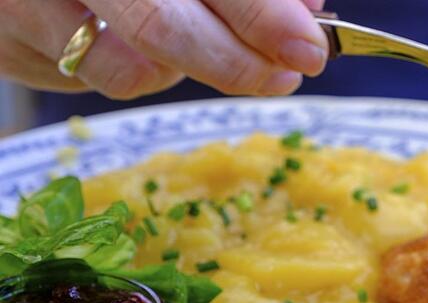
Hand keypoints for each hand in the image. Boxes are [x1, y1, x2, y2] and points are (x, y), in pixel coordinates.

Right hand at [0, 0, 327, 98]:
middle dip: (237, 63)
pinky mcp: (5, 40)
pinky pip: (88, 80)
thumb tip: (306, 9)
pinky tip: (130, 42)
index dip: (264, 14)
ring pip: (127, 70)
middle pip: (163, 26)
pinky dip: (131, 71)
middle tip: (282, 77)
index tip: (309, 47)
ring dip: (181, 70)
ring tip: (201, 46)